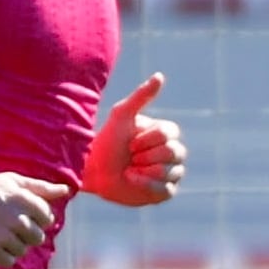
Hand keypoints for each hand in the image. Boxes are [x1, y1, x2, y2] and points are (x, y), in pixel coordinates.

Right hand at [0, 171, 74, 264]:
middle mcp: (17, 219)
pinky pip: (9, 262)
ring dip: (13, 246)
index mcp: (24, 201)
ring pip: (23, 251)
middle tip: (7, 227)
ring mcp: (3, 236)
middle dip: (26, 235)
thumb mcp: (12, 181)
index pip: (48, 218)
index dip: (36, 219)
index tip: (21, 216)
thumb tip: (66, 191)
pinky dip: (3, 257)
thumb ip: (41, 187)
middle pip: (37, 238)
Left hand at [82, 72, 186, 205]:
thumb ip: (141, 96)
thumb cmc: (107, 141)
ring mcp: (171, 173)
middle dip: (146, 155)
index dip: (147, 139)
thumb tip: (160, 76)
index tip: (130, 142)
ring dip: (145, 170)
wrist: (94, 170)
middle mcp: (172, 152)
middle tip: (130, 157)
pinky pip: (166, 189)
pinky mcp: (165, 192)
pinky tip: (131, 180)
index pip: (169, 134)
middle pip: (174, 152)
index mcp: (165, 134)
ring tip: (129, 169)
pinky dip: (146, 185)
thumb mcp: (122, 115)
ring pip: (170, 171)